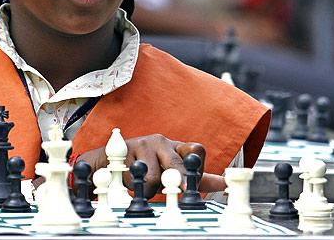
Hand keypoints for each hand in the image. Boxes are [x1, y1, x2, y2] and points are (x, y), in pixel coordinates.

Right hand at [77, 134, 225, 197]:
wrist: (108, 161)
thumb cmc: (145, 166)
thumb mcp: (171, 171)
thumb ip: (197, 177)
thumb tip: (225, 183)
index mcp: (175, 146)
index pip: (197, 150)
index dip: (198, 167)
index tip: (196, 180)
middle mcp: (161, 142)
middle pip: (178, 164)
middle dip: (181, 180)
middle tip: (183, 190)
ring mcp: (142, 145)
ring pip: (155, 177)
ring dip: (151, 190)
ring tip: (145, 186)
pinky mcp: (124, 152)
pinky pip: (135, 178)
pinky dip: (134, 186)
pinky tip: (130, 180)